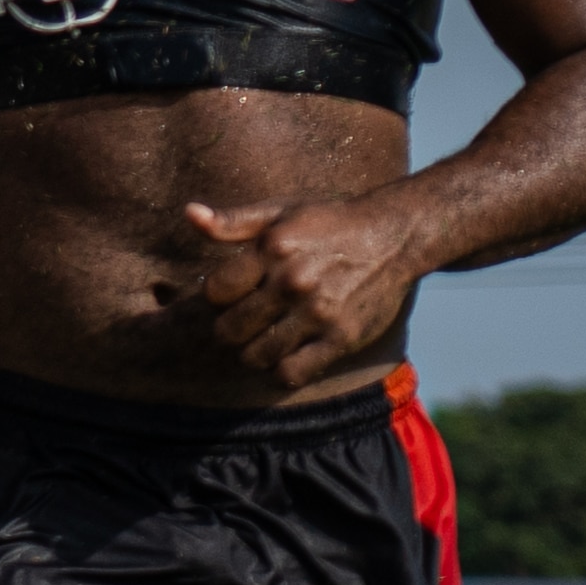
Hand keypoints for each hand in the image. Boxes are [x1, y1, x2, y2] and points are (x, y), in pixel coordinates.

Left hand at [186, 195, 423, 385]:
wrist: (396, 235)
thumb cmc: (330, 223)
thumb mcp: (282, 211)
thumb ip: (234, 221)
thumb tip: (189, 214)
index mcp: (273, 249)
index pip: (215, 292)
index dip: (218, 296)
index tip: (233, 293)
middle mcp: (293, 282)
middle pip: (230, 330)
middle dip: (230, 330)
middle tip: (243, 323)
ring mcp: (318, 312)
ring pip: (257, 355)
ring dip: (253, 353)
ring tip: (264, 339)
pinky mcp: (342, 337)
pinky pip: (292, 373)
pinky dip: (283, 370)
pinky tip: (288, 354)